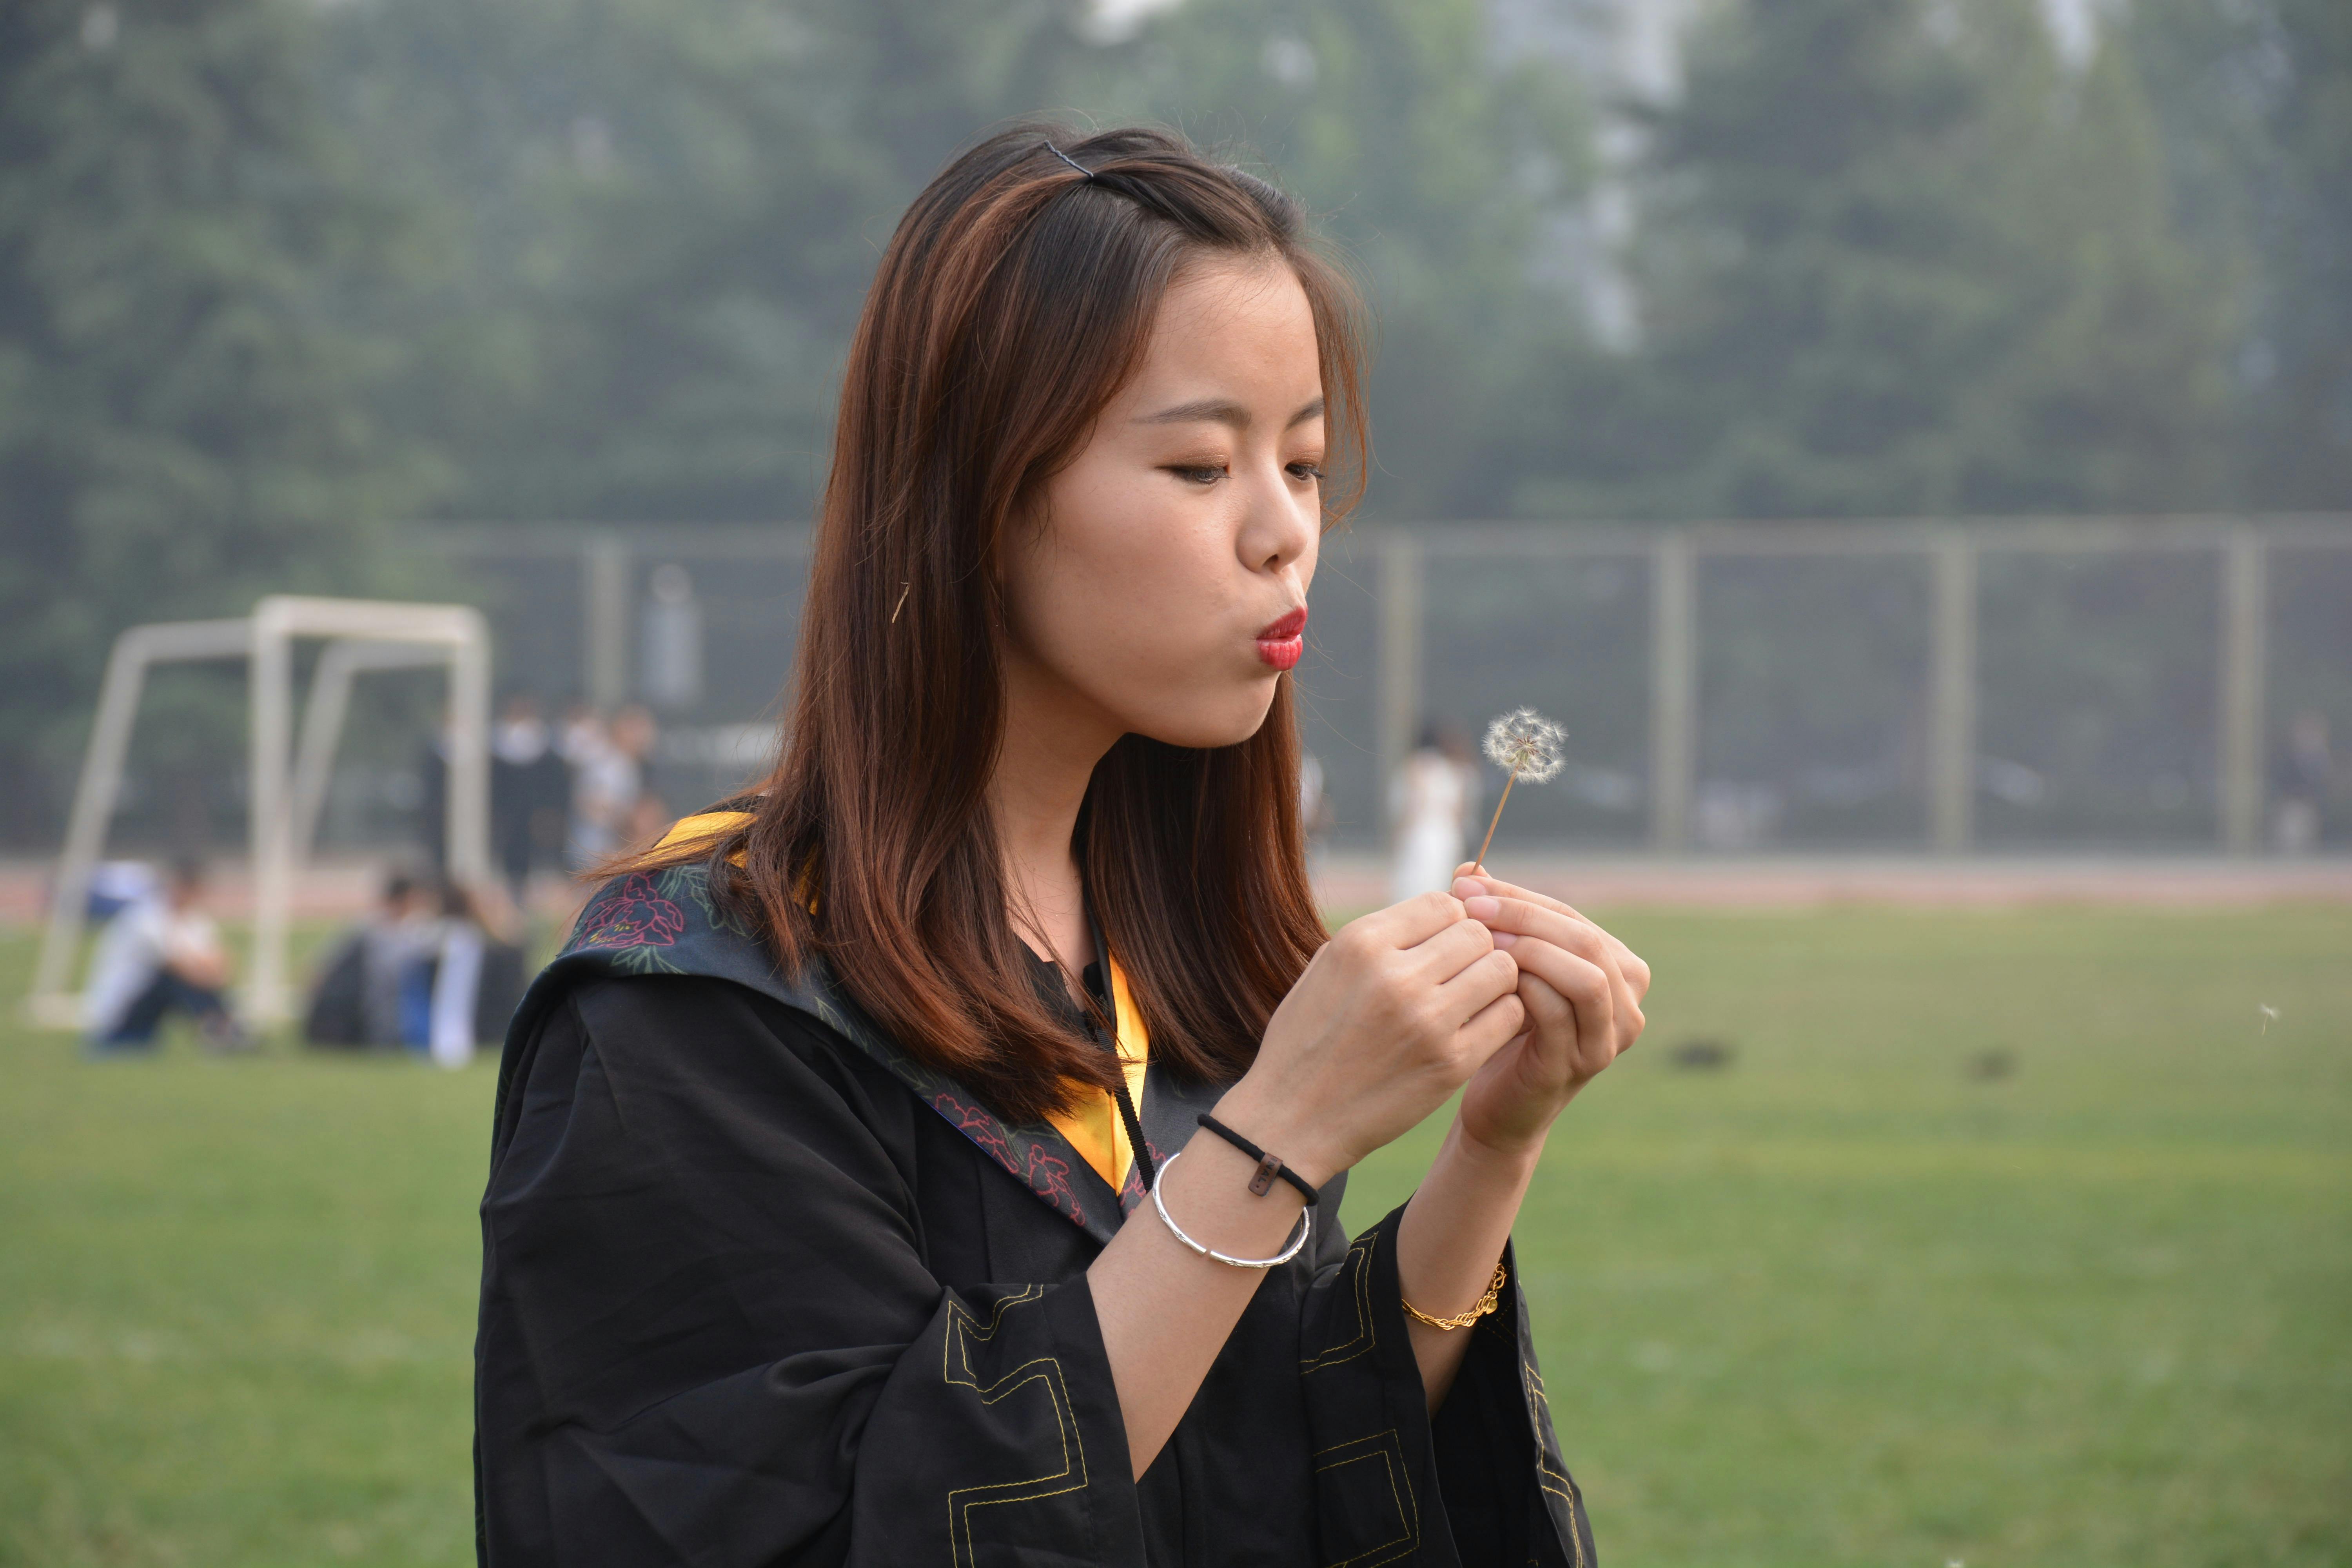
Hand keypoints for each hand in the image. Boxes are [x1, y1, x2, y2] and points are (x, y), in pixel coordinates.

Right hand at [1216, 892, 1524, 1181]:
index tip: (1441, 944)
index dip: (1451, 919)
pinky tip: (1477, 1026)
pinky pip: (1509, 1015)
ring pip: (1501, 969)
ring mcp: (1427, 1020)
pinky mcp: (1452, 1063)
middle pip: (1477, 933)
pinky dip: (1501, 1016)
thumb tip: (1435, 912)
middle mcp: (1396, 975)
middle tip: (1460, 973)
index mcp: (1360, 943)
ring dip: (1493, 980)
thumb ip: (1379, 936)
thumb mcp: (1325, 969)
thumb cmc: (1306, 1041)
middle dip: (1475, 948)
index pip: (1443, 902)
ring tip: (1470, 997)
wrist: (1292, 1120)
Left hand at [1447, 867, 1648, 1158]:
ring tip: (1482, 941)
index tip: (1464, 884)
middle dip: (1524, 916)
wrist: (1498, 1105)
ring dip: (1532, 951)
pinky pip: (1561, 1015)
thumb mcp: (1504, 968)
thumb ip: (1494, 919)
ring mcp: (1609, 1039)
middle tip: (1470, 907)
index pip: (1570, 917)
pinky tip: (1490, 982)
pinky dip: (1526, 990)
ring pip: (1588, 976)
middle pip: (1585, 940)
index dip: (1518, 896)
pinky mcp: (1579, 1065)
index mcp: (1620, 971)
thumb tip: (1468, 868)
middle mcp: (1628, 1004)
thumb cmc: (1502, 1028)